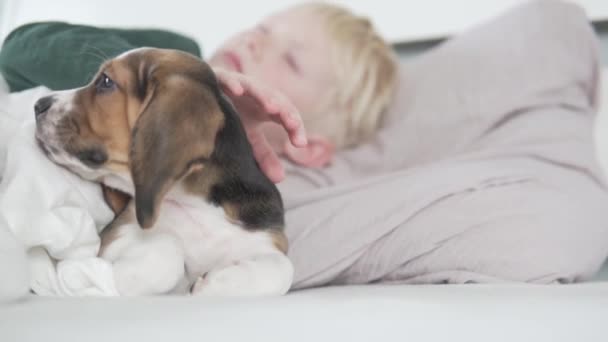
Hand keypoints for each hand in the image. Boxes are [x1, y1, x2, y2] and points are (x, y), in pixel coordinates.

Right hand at [214, 67, 306, 182]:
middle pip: (276, 99)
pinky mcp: (218, 78)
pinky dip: (232, 83)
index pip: (286, 115)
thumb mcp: (248, 136)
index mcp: (265, 106)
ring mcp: (238, 85)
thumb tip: (280, 179)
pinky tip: (238, 92)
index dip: (295, 127)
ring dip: (264, 96)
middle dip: (286, 111)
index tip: (300, 144)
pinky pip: (226, 78)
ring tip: (273, 108)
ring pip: (255, 87)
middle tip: (293, 125)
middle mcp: (256, 94)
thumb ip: (264, 155)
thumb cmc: (229, 115)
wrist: (198, 97)